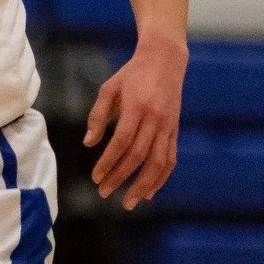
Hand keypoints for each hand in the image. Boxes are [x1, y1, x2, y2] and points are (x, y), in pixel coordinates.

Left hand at [83, 31, 186, 211]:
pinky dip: (161, 178)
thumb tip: (88, 143)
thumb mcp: (109, 88)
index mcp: (137, 107)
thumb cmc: (132, 75)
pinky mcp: (174, 131)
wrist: (165, 60)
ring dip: (143, 185)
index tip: (95, 177)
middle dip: (121, 177)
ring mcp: (168, 126)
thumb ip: (98, 115)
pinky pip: (170, 159)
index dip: (108, 162)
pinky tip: (149, 192)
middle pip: (139, 155)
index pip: (122, 142)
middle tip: (103, 192)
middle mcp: (155, 119)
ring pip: (158, 162)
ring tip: (129, 203)